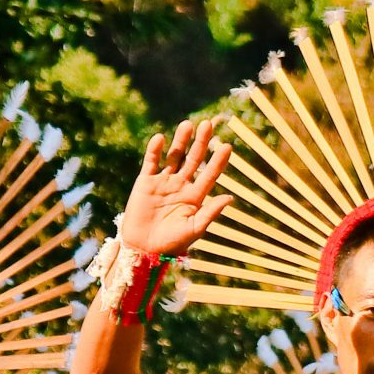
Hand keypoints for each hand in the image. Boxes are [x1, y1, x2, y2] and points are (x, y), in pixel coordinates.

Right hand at [119, 118, 231, 255]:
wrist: (144, 249)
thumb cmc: (171, 243)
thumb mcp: (194, 228)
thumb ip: (210, 212)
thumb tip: (230, 197)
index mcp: (195, 196)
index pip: (210, 174)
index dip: (218, 161)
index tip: (226, 146)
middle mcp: (181, 185)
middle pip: (193, 159)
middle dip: (201, 143)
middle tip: (208, 124)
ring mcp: (163, 182)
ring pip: (174, 156)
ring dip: (180, 140)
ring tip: (188, 124)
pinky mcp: (145, 182)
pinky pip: (151, 162)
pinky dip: (154, 150)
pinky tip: (160, 138)